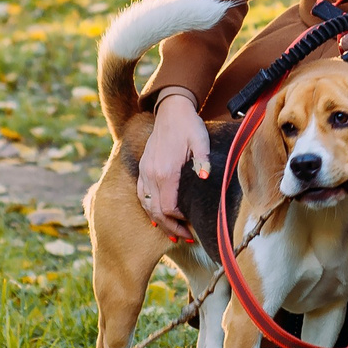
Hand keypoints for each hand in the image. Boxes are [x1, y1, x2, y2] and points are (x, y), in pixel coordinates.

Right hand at [137, 93, 206, 234]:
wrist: (171, 110)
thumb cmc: (189, 125)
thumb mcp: (201, 140)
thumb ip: (202, 161)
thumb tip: (205, 178)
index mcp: (166, 171)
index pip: (168, 208)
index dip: (179, 221)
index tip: (192, 224)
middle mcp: (152, 175)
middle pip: (156, 212)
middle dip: (171, 228)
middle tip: (186, 237)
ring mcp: (145, 172)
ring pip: (146, 206)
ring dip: (159, 222)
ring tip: (174, 234)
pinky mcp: (143, 169)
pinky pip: (142, 195)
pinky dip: (149, 209)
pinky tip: (158, 217)